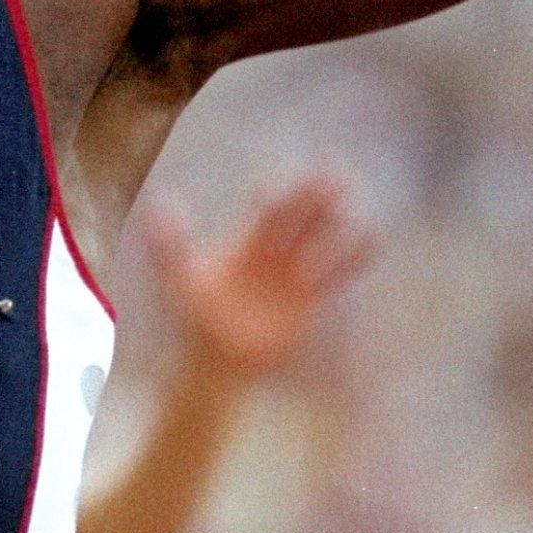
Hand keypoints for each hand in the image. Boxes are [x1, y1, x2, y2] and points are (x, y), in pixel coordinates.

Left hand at [141, 172, 375, 381]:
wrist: (216, 361)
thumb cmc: (194, 319)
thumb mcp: (178, 282)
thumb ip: (169, 247)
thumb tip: (160, 205)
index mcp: (244, 240)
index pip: (266, 207)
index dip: (280, 191)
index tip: (292, 181)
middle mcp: (273, 249)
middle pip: (300, 214)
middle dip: (315, 194)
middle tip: (335, 171)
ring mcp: (295, 270)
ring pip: (324, 236)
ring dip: (339, 221)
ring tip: (357, 202)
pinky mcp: (311, 296)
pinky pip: (340, 270)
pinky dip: (356, 254)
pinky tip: (372, 238)